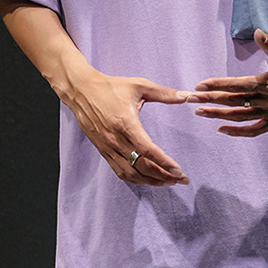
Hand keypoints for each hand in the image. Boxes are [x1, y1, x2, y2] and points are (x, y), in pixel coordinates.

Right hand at [62, 69, 190, 185]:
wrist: (81, 91)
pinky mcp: (103, 151)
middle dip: (164, 176)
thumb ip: (164, 93)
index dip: (164, 162)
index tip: (179, 170)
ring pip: (131, 173)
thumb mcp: (139, 85)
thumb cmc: (111, 87)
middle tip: (181, 179)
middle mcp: (116, 139)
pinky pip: (120, 171)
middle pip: (142, 166)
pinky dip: (136, 179)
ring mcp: (108, 147)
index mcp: (126, 123)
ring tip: (168, 181)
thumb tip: (186, 95)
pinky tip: (148, 179)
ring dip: (151, 181)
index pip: (147, 150)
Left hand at [190, 29, 267, 136]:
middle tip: (191, 99)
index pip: (237, 85)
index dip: (217, 85)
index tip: (199, 86)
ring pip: (241, 117)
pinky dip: (239, 132)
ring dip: (219, 115)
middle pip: (235, 102)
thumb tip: (257, 33)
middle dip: (211, 100)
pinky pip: (256, 130)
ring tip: (200, 112)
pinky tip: (222, 129)